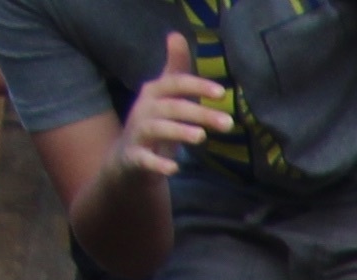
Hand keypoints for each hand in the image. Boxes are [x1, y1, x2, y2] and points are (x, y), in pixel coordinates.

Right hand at [119, 30, 224, 171]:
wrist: (127, 162)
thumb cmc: (155, 125)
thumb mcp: (166, 98)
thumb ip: (176, 71)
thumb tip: (176, 34)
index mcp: (154, 94)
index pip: (174, 83)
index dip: (196, 85)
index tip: (222, 92)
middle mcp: (143, 110)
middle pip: (171, 107)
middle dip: (198, 112)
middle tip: (228, 122)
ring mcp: (136, 134)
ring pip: (155, 129)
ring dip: (178, 131)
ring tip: (202, 136)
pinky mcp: (133, 158)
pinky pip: (142, 159)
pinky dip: (156, 164)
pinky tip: (174, 169)